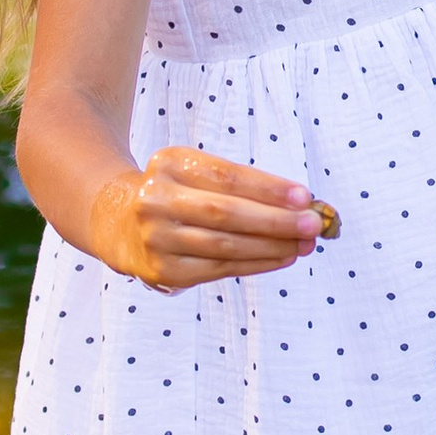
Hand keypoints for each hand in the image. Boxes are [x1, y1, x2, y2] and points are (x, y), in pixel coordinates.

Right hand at [92, 145, 321, 290]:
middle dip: (276, 220)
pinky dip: (256, 264)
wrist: (122, 224)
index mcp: (169, 164)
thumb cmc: (180, 195)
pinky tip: (282, 258)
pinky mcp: (163, 270)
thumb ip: (245, 185)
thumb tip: (302, 204)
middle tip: (312, 224)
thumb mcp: (199, 174)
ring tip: (304, 244)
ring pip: (226, 245)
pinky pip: (219, 268)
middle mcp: (156, 200)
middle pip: (226, 213)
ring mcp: (156, 238)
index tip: (305, 196)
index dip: (268, 188)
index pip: (226, 177)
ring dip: (272, 246)